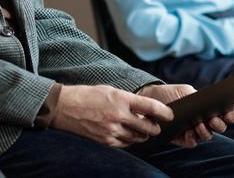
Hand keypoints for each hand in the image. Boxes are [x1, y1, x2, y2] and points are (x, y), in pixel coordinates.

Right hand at [51, 84, 172, 146]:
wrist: (64, 107)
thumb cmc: (86, 95)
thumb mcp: (109, 90)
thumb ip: (127, 100)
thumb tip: (143, 109)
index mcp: (120, 98)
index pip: (150, 106)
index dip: (164, 112)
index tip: (170, 115)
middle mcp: (118, 115)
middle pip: (147, 126)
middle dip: (155, 127)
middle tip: (156, 126)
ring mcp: (111, 130)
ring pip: (137, 137)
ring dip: (142, 135)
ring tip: (142, 130)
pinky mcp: (105, 140)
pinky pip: (125, 144)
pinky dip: (129, 140)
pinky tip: (127, 135)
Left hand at [138, 84, 233, 147]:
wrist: (151, 99)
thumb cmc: (171, 94)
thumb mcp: (187, 91)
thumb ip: (200, 97)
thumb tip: (212, 104)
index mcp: (208, 109)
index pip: (225, 115)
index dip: (230, 115)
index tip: (228, 113)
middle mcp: (204, 122)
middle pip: (220, 128)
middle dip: (219, 124)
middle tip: (213, 119)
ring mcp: (194, 131)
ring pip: (207, 136)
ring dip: (205, 131)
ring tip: (198, 125)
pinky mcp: (182, 139)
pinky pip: (192, 143)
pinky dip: (192, 138)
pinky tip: (188, 132)